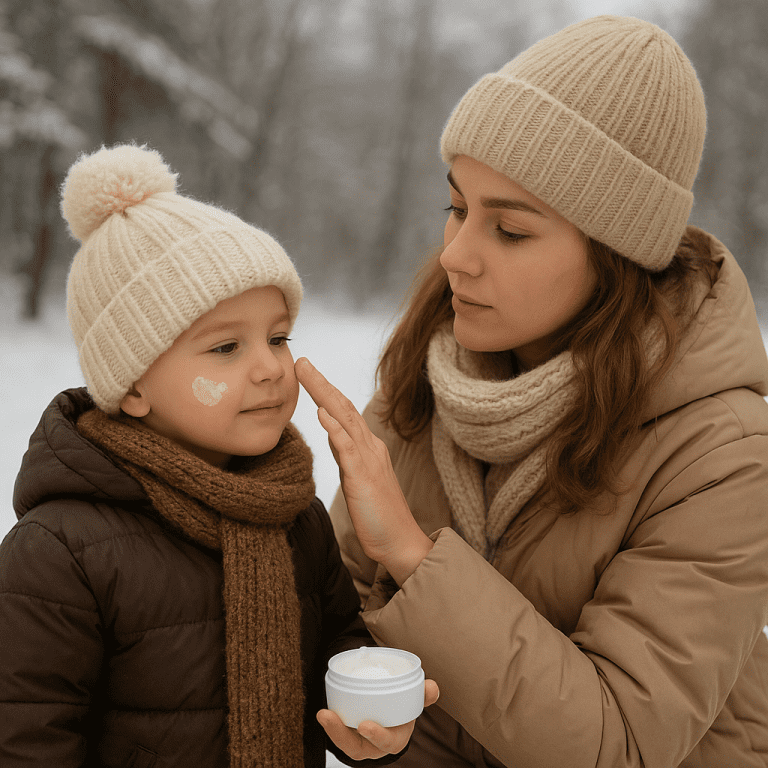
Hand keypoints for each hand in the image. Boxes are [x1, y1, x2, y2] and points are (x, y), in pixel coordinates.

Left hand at [295, 358, 432, 583]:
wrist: (400, 542)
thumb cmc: (378, 516)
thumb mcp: (357, 478)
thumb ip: (347, 454)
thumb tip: (332, 433)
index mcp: (367, 447)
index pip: (343, 412)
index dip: (325, 391)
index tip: (306, 374)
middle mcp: (370, 446)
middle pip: (342, 406)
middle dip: (320, 382)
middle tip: (300, 361)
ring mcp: (369, 459)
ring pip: (344, 418)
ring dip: (323, 393)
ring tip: (305, 373)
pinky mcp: (364, 477)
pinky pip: (348, 448)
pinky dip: (334, 428)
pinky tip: (321, 412)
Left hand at [318, 679, 439, 759]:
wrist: (389, 717)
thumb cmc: (401, 713)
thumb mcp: (413, 704)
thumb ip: (423, 695)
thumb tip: (432, 687)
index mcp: (394, 740)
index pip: (386, 743)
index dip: (376, 736)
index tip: (365, 725)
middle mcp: (374, 746)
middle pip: (357, 747)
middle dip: (342, 735)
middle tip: (331, 717)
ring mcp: (358, 742)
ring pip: (343, 742)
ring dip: (332, 730)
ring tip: (323, 714)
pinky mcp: (347, 734)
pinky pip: (337, 734)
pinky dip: (330, 725)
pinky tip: (324, 713)